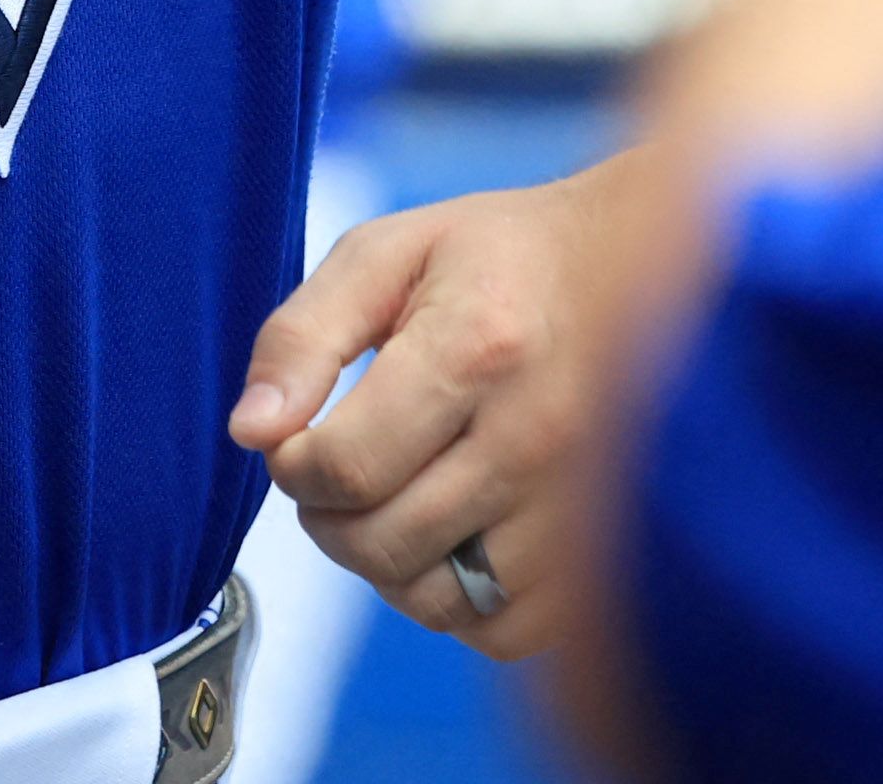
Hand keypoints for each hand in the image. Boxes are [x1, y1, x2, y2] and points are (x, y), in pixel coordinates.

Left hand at [227, 156, 673, 653]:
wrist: (631, 270)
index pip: (347, 467)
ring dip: (388, 563)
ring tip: (397, 493)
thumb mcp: (385, 254)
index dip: (294, 464)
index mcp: (479, 347)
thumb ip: (303, 337)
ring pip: (436, 600)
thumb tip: (252, 432)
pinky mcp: (599, 558)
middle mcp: (538, 437)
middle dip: (328, 516)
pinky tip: (454, 530)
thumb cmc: (495, 259)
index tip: (299, 436)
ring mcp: (579, 509)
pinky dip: (456, 598)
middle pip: (382, 544)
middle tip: (338, 465)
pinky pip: (497, 629)